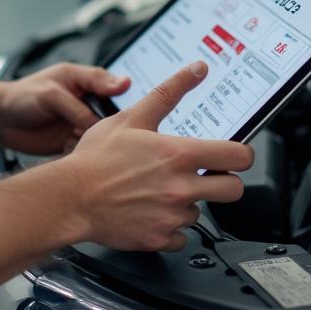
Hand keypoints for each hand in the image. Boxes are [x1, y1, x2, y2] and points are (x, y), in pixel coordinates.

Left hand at [0, 63, 130, 155]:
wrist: (0, 120)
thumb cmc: (22, 96)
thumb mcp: (49, 94)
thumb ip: (77, 105)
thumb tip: (103, 118)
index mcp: (84, 80)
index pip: (111, 85)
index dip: (122, 93)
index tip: (130, 102)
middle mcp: (87, 102)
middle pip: (113, 112)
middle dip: (116, 123)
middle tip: (117, 132)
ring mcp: (82, 123)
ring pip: (104, 134)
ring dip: (102, 141)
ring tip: (94, 144)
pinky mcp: (75, 142)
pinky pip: (90, 150)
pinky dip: (88, 153)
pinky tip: (80, 153)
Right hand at [63, 61, 252, 251]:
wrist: (69, 197)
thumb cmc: (96, 157)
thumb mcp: (133, 116)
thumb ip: (170, 91)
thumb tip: (196, 70)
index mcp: (179, 154)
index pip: (238, 157)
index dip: (242, 154)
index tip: (233, 153)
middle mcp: (181, 188)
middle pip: (234, 190)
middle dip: (224, 181)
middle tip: (206, 174)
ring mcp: (171, 216)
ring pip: (201, 212)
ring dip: (188, 201)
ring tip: (160, 189)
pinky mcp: (159, 239)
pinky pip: (181, 236)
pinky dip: (170, 226)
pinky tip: (152, 210)